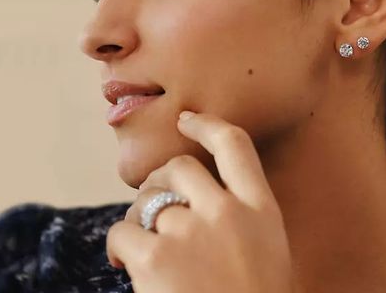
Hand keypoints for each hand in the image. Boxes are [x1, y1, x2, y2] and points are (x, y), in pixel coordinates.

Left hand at [105, 111, 295, 292]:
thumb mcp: (267, 255)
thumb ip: (242, 221)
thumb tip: (199, 200)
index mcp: (261, 211)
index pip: (235, 145)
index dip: (207, 125)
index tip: (187, 120)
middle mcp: (226, 212)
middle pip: (180, 169)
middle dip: (159, 182)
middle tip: (151, 207)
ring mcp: (190, 232)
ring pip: (145, 202)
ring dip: (137, 220)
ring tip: (139, 250)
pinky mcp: (154, 257)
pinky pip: (122, 231)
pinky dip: (117, 246)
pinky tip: (122, 265)